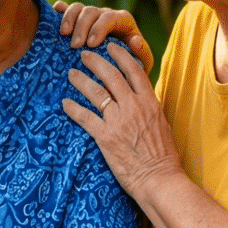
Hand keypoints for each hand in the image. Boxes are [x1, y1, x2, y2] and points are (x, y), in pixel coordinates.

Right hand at [53, 0, 153, 72]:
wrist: (118, 73)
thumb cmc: (131, 67)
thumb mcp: (142, 64)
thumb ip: (142, 53)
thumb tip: (134, 40)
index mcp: (123, 22)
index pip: (110, 17)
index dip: (99, 28)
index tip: (90, 44)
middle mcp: (106, 15)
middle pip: (91, 11)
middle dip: (82, 27)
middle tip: (75, 46)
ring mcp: (90, 17)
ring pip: (78, 8)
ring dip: (69, 19)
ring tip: (63, 35)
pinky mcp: (77, 20)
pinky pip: (66, 8)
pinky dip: (60, 9)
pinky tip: (53, 15)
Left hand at [62, 43, 182, 198]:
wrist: (159, 179)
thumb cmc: (163, 157)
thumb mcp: (161, 125)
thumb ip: (148, 109)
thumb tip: (141, 99)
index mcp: (150, 102)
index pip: (134, 71)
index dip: (120, 56)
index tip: (110, 47)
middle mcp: (133, 107)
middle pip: (111, 76)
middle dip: (95, 62)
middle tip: (83, 54)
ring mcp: (118, 121)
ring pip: (95, 92)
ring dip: (81, 80)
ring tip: (71, 74)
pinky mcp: (105, 136)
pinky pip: (84, 117)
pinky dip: (73, 108)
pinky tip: (65, 103)